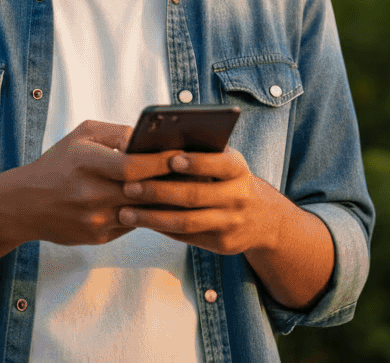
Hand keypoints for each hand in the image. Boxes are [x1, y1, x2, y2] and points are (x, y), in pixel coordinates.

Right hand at [8, 120, 175, 246]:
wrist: (26, 204)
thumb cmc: (58, 164)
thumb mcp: (81, 136)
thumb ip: (116, 132)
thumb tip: (149, 138)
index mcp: (86, 163)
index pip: (133, 166)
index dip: (161, 162)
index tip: (181, 156)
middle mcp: (91, 193)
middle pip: (144, 192)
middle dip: (171, 183)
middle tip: (193, 174)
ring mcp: (96, 218)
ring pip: (144, 212)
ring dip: (163, 202)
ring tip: (181, 190)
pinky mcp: (100, 236)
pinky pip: (134, 225)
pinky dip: (146, 215)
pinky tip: (156, 206)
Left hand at [117, 148, 290, 256]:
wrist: (264, 219)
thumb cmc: (228, 179)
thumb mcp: (224, 162)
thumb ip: (198, 152)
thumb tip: (151, 145)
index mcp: (238, 170)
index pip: (221, 164)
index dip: (197, 162)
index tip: (171, 159)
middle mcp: (239, 197)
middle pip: (195, 195)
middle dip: (158, 191)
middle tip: (128, 187)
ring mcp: (232, 223)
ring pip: (187, 222)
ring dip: (152, 218)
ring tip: (124, 213)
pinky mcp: (223, 244)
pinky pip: (187, 237)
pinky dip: (161, 229)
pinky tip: (140, 222)